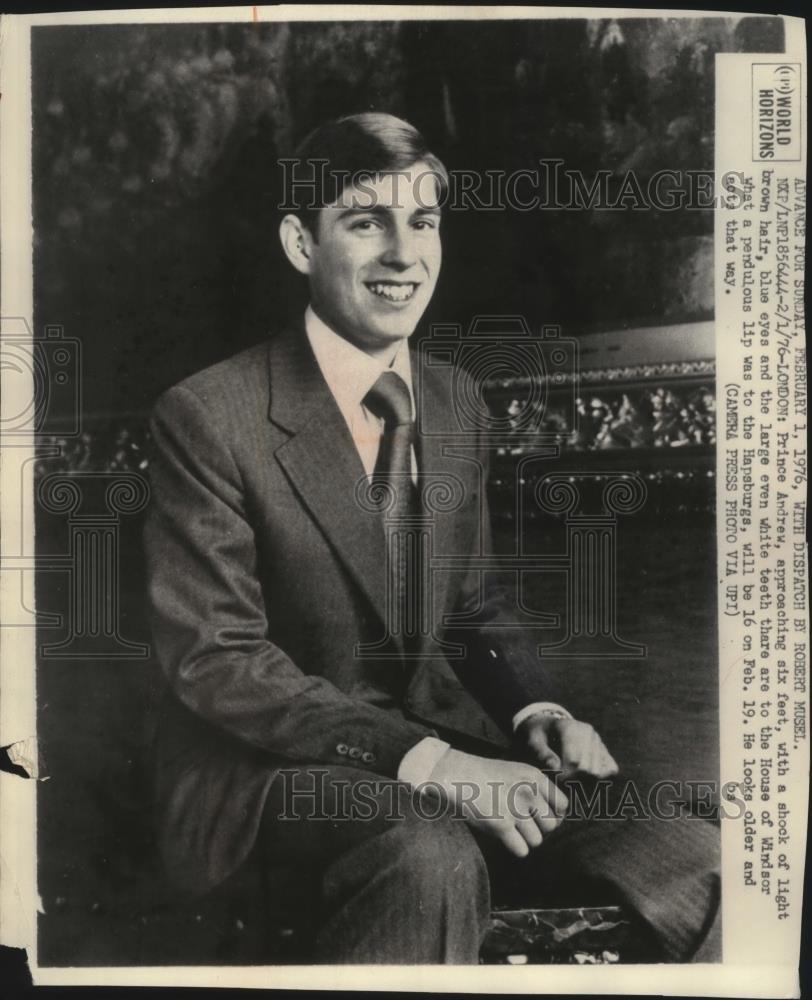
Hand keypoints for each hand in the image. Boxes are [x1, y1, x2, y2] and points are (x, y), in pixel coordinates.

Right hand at [424, 747, 567, 857]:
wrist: (456, 775)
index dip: (555, 815)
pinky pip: (521, 850)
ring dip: (525, 839)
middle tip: (523, 824)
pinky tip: (505, 838)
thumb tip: (557, 818)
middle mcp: (528, 792)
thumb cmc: (485, 776)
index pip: (563, 805)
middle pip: (552, 826)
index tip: (541, 817)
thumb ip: (537, 789)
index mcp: (534, 777)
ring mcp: (515, 809)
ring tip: (511, 830)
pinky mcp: (500, 825)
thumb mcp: (516, 771)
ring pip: (537, 841)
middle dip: (539, 828)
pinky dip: (515, 848)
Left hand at [518, 713, 618, 779]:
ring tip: (569, 775)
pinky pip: (611, 769)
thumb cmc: (539, 736)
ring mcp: (598, 740)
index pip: (574, 761)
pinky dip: (600, 777)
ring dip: (584, 780)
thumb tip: (555, 767)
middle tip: (560, 778)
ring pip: (599, 772)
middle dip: (572, 779)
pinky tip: (584, 775)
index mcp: (570, 727)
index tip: (554, 778)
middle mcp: (588, 732)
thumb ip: (542, 753)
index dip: (563, 775)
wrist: (549, 727)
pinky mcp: (605, 749)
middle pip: (587, 768)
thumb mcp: (533, 741)